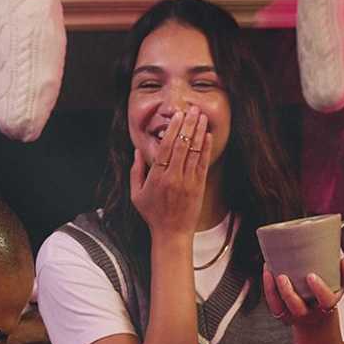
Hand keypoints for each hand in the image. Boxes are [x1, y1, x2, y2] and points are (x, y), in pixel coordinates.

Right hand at [130, 106, 211, 236]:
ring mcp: (187, 182)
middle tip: (192, 109)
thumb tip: (137, 151)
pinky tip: (207, 135)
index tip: (177, 115)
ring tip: (202, 116)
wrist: (172, 234)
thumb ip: (136, 171)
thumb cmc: (153, 214)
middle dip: (188, 125)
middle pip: (181, 145)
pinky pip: (202, 163)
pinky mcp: (198, 187)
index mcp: (157, 177)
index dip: (173, 129)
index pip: (166, 147)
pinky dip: (205, 148)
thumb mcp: (137, 195)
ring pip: (193, 151)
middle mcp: (173, 177)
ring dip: (198, 132)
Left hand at [263, 257, 343, 328]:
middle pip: (298, 309)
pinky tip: (267, 272)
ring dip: (273, 290)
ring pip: (281, 308)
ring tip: (270, 271)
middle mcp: (309, 315)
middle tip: (282, 276)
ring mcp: (294, 316)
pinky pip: (273, 305)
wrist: (315, 316)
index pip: (326, 302)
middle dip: (289, 293)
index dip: (319, 290)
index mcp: (326, 307)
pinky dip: (268, 289)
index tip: (311, 276)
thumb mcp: (341, 287)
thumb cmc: (327, 295)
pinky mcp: (282, 314)